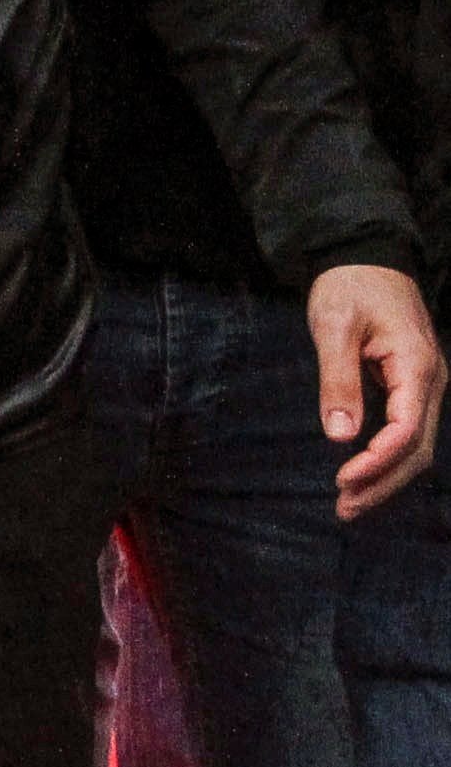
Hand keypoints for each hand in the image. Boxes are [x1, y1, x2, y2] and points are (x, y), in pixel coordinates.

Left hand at [312, 261, 442, 518]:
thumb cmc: (350, 287)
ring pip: (416, 445)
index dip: (378, 461)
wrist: (368, 258)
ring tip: (350, 504)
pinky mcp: (412, 388)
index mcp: (416, 366)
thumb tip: (341, 435)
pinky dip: (387, 459)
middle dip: (383, 482)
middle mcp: (430, 382)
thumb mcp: (335, 327)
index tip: (344, 480)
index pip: (406, 429)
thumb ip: (338, 379)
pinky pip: (407, 433)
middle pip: (417, 448)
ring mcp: (424, 386)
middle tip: (344, 508)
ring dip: (385, 477)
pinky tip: (363, 477)